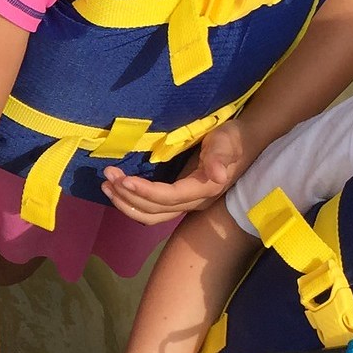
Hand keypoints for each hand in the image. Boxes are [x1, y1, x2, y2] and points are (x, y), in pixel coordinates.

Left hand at [100, 121, 249, 224]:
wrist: (245, 141)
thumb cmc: (234, 138)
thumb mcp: (227, 142)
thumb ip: (220, 157)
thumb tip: (218, 175)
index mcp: (204, 190)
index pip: (168, 197)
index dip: (144, 192)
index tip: (122, 179)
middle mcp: (193, 202)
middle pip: (155, 210)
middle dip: (128, 196)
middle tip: (107, 176)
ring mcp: (186, 202)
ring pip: (151, 215)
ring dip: (127, 203)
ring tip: (106, 185)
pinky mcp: (179, 198)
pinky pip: (153, 209)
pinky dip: (133, 202)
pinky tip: (119, 189)